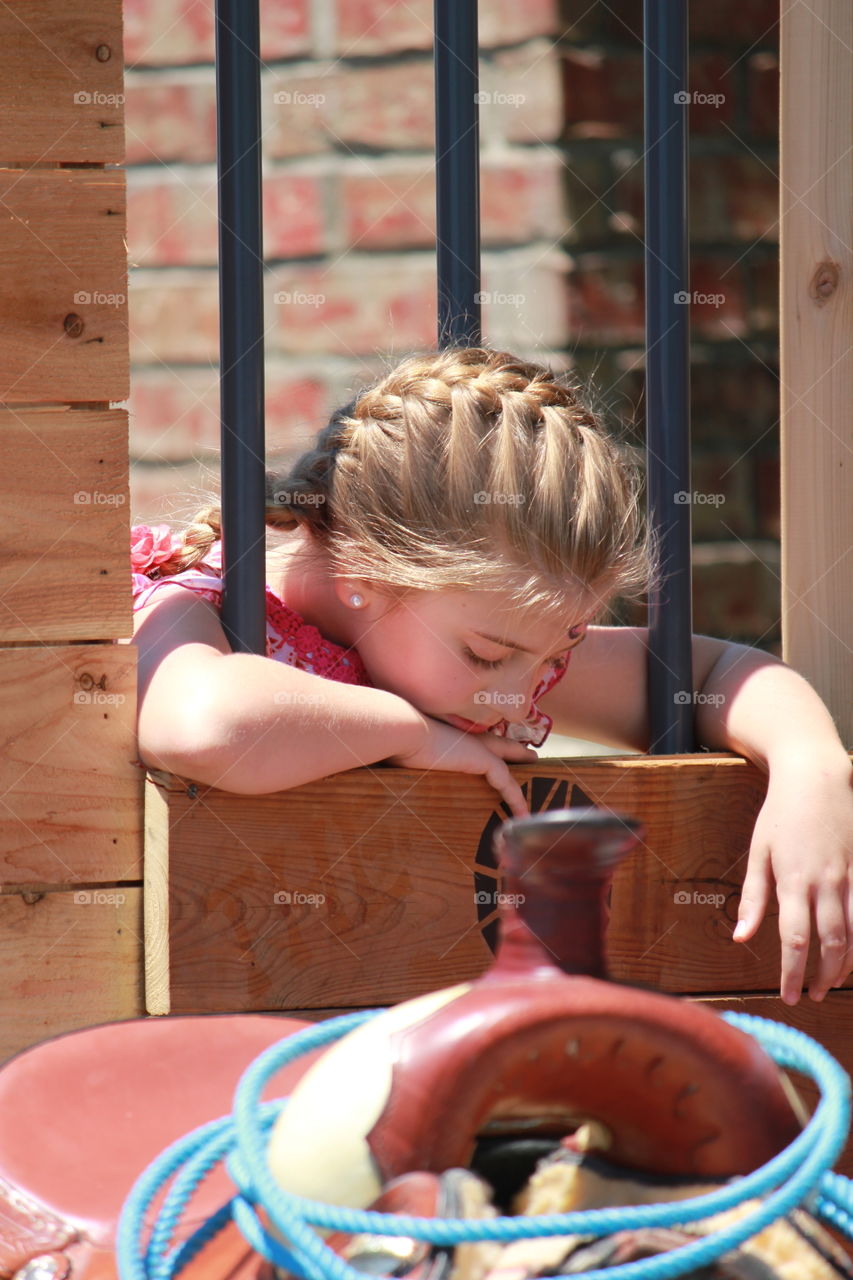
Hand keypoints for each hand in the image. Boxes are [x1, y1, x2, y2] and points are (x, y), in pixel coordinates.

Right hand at [387, 716, 536, 816]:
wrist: (403, 730)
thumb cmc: (395, 740)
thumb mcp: (404, 750)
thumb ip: (407, 756)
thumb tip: (390, 768)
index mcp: (451, 735)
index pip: (474, 740)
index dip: (486, 744)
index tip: (496, 747)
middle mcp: (468, 738)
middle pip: (501, 745)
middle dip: (516, 750)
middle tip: (531, 755)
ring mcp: (478, 748)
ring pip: (508, 763)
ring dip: (521, 772)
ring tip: (534, 781)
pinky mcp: (483, 760)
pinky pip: (507, 783)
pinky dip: (516, 798)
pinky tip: (523, 813)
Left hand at [734, 753, 852, 1003]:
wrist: (816, 779)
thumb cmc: (779, 815)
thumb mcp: (757, 852)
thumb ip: (752, 897)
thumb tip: (741, 937)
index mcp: (793, 880)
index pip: (794, 939)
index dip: (792, 973)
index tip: (787, 996)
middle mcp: (826, 883)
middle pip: (831, 944)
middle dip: (821, 976)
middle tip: (809, 996)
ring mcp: (851, 876)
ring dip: (846, 965)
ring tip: (831, 983)